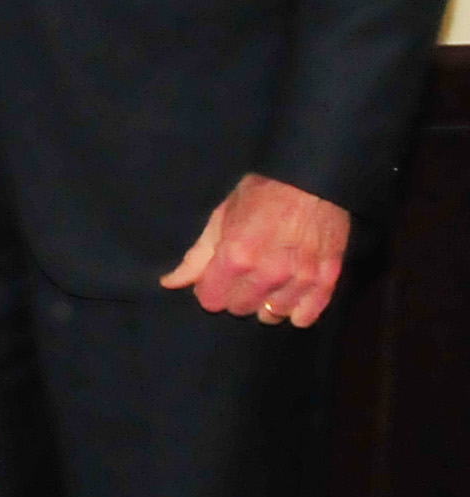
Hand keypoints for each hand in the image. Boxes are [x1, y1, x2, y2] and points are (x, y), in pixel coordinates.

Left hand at [160, 172, 350, 327]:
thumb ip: (197, 256)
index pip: (211, 301)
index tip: (216, 278)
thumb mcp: (221, 218)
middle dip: (236, 295)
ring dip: (266, 303)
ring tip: (270, 284)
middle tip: (244, 276)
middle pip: (240, 308)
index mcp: (237, 257)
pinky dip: (296, 312)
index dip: (210, 290)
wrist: (311, 179)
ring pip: (272, 315)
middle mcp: (268, 274)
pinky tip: (291, 298)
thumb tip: (170, 283)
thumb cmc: (260, 194)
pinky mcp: (327, 280)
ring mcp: (300, 279)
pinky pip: (306, 317)